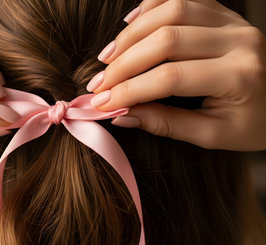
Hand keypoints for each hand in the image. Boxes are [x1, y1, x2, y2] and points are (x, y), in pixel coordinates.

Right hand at [87, 0, 265, 150]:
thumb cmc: (254, 123)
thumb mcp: (214, 135)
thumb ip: (167, 124)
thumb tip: (121, 115)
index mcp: (240, 76)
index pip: (170, 78)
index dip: (129, 90)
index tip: (102, 103)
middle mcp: (239, 40)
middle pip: (166, 40)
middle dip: (124, 63)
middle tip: (98, 83)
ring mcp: (232, 20)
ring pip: (171, 11)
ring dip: (131, 35)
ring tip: (107, 57)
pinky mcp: (223, 11)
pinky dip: (150, 6)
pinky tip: (130, 24)